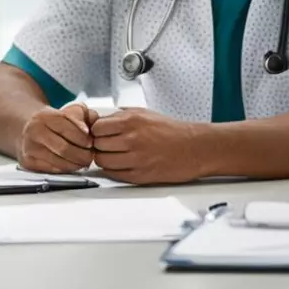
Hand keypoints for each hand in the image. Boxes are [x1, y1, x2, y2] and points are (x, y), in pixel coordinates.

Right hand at [18, 103, 98, 172]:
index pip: (66, 128)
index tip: (91, 142)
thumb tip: (95, 123)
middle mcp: (34, 131)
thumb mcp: (67, 110)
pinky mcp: (28, 161)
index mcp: (44, 116)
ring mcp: (30, 147)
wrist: (27, 129)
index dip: (82, 137)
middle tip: (91, 156)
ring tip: (84, 161)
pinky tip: (72, 165)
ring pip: (59, 161)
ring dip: (76, 164)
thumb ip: (84, 114)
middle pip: (64, 148)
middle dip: (82, 154)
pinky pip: (52, 170)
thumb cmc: (53, 122)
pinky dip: (66, 169)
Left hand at [91, 107, 209, 184]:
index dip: (95, 130)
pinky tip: (119, 163)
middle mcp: (132, 140)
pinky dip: (112, 170)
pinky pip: (114, 174)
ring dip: (103, 158)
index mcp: (131, 121)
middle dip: (98, 144)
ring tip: (112, 154)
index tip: (99, 132)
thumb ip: (120, 116)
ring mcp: (135, 159)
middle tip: (104, 144)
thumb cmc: (170, 130)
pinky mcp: (140, 175)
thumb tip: (99, 120)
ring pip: (102, 161)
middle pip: (97, 145)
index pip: (96, 128)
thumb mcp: (143, 113)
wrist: (193, 148)